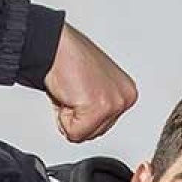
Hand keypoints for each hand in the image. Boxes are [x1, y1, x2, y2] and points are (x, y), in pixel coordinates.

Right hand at [43, 22, 137, 142]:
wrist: (55, 47)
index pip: (102, 126)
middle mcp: (124, 98)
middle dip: (77, 115)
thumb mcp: (95, 86)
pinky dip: (63, 117)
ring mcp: (114, 103)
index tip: (80, 90)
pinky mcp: (99, 107)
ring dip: (70, 116)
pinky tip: (67, 94)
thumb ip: (100, 105)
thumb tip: (95, 122)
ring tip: (71, 91)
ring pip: (85, 134)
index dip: (82, 112)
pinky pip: (74, 133)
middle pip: (95, 133)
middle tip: (74, 90)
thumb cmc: (69, 61)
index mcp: (126, 93)